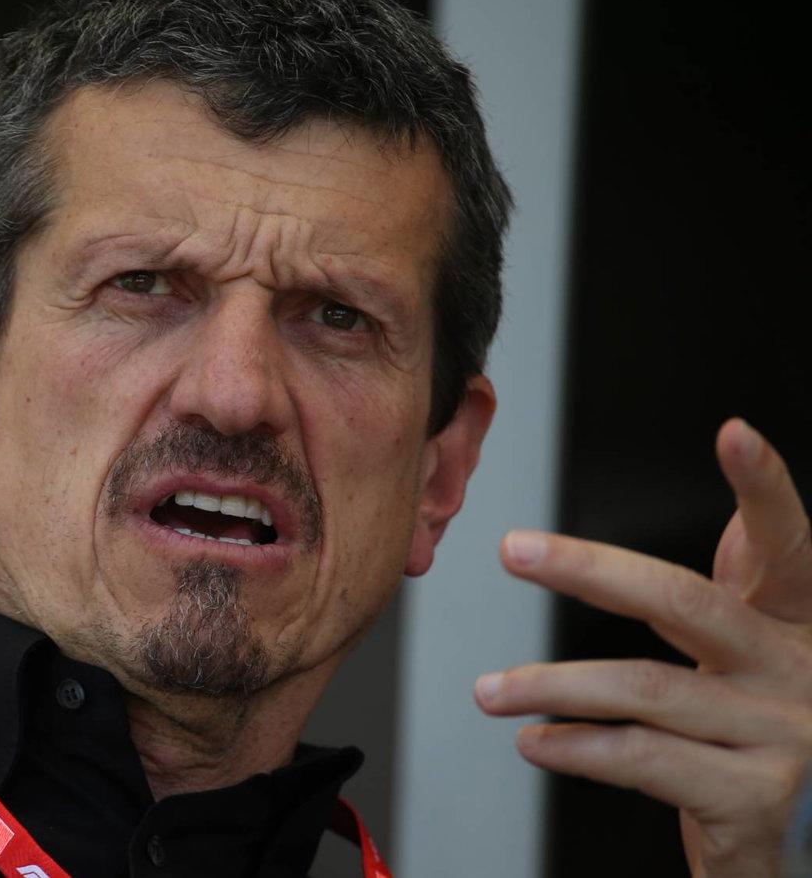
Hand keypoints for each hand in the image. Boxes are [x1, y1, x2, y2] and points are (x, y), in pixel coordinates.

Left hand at [473, 418, 811, 877]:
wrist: (799, 851)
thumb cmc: (760, 747)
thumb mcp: (757, 668)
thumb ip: (735, 601)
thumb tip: (732, 520)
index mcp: (796, 628)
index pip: (788, 548)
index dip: (766, 489)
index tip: (735, 433)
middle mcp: (800, 673)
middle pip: (687, 603)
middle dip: (589, 569)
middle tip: (513, 549)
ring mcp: (784, 737)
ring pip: (646, 689)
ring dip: (551, 685)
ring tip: (488, 691)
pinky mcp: (756, 799)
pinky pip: (644, 759)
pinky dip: (577, 748)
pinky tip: (534, 742)